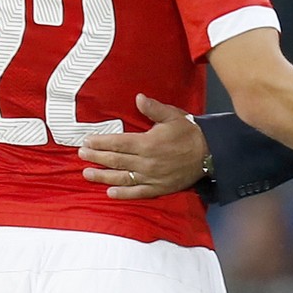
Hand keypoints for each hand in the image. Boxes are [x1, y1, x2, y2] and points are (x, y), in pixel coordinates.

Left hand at [79, 95, 207, 198]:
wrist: (210, 153)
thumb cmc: (190, 132)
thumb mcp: (172, 116)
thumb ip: (153, 108)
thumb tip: (138, 98)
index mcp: (147, 143)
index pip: (117, 143)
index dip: (100, 142)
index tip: (87, 141)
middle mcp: (146, 162)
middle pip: (115, 160)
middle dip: (97, 157)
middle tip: (82, 154)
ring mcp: (151, 177)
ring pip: (121, 177)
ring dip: (103, 176)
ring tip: (87, 174)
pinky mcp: (158, 188)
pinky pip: (137, 192)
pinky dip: (123, 194)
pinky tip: (110, 193)